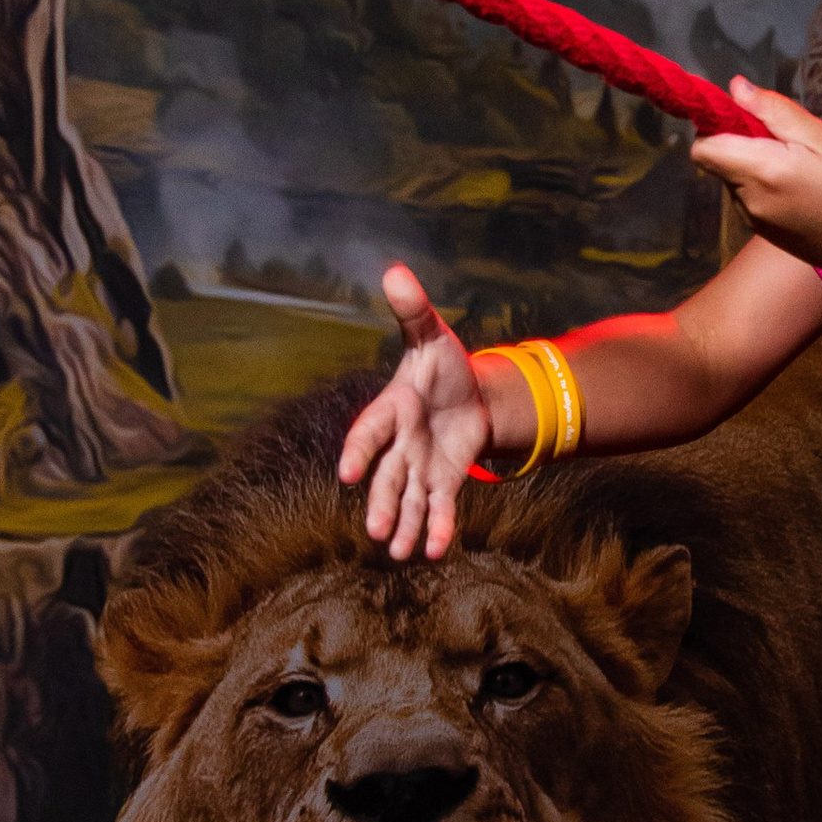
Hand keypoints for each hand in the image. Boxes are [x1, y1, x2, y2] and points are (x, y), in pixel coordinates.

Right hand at [336, 264, 497, 559]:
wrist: (473, 394)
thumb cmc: (443, 364)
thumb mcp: (433, 335)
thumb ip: (414, 311)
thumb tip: (395, 270)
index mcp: (392, 409)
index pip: (370, 432)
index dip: (360, 451)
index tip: (348, 472)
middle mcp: (400, 444)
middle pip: (388, 476)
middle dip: (383, 502)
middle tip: (376, 530)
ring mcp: (420, 466)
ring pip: (409, 498)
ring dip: (405, 524)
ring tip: (399, 551)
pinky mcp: (443, 481)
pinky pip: (439, 507)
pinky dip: (437, 528)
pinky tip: (435, 551)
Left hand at [689, 79, 821, 282]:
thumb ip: (775, 112)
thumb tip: (735, 89)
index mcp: (760, 173)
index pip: (702, 148)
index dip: (716, 126)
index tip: (749, 117)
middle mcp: (747, 202)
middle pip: (720, 162)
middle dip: (743, 144)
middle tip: (792, 142)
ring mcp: (755, 223)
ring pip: (736, 180)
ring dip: (757, 166)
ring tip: (804, 168)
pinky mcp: (767, 235)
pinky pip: (751, 200)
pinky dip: (767, 187)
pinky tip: (804, 190)